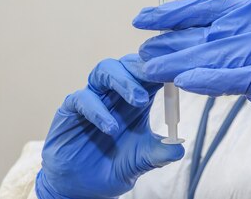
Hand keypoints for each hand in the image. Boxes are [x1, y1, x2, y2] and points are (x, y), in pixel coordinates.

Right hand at [35, 54, 184, 198]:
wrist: (82, 186)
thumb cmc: (113, 166)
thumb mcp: (141, 161)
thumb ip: (159, 153)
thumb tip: (179, 147)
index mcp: (137, 98)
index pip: (151, 73)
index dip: (163, 69)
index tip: (179, 72)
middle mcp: (115, 92)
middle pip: (129, 64)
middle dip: (144, 69)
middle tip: (159, 80)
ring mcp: (94, 97)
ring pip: (105, 69)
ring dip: (123, 81)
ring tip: (139, 101)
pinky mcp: (71, 108)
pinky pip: (82, 98)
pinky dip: (97, 110)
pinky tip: (110, 127)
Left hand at [133, 0, 250, 159]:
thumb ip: (223, 32)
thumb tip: (177, 38)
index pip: (203, 6)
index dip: (169, 13)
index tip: (142, 18)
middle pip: (202, 31)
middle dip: (168, 42)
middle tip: (142, 52)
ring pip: (209, 54)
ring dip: (176, 63)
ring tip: (149, 70)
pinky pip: (228, 76)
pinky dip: (203, 79)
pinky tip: (181, 81)